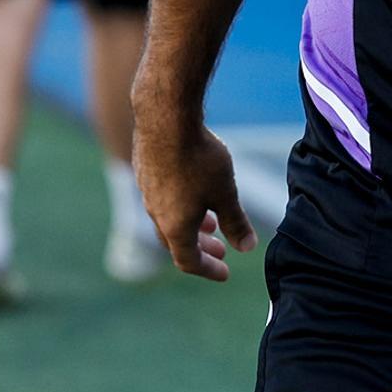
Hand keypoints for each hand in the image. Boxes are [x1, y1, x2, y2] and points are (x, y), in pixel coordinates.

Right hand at [132, 118, 256, 280]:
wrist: (166, 119)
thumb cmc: (199, 158)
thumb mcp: (226, 192)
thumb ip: (236, 222)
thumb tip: (247, 248)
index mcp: (174, 227)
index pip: (188, 261)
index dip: (208, 270)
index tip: (225, 272)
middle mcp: (156, 214)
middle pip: (176, 243)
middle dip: (201, 250)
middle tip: (221, 250)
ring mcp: (147, 192)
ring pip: (168, 220)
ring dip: (190, 226)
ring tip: (210, 223)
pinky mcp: (144, 170)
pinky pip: (162, 199)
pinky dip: (180, 206)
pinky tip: (194, 190)